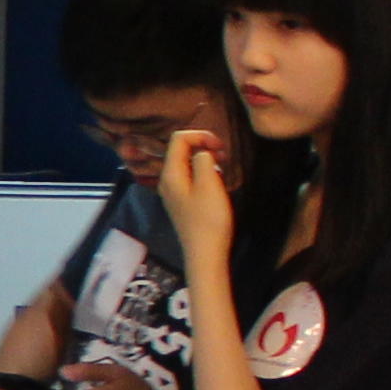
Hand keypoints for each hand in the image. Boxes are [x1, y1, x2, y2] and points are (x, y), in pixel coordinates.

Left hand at [158, 125, 236, 269]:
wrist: (205, 253)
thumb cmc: (208, 219)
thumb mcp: (209, 183)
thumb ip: (203, 160)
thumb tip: (202, 154)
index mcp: (170, 174)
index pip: (178, 139)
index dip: (200, 136)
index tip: (220, 147)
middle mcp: (167, 181)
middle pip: (181, 150)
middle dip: (203, 146)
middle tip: (224, 156)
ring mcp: (173, 192)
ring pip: (188, 164)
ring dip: (206, 160)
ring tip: (222, 169)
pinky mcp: (183, 202)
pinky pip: (191, 178)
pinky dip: (204, 173)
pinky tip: (217, 184)